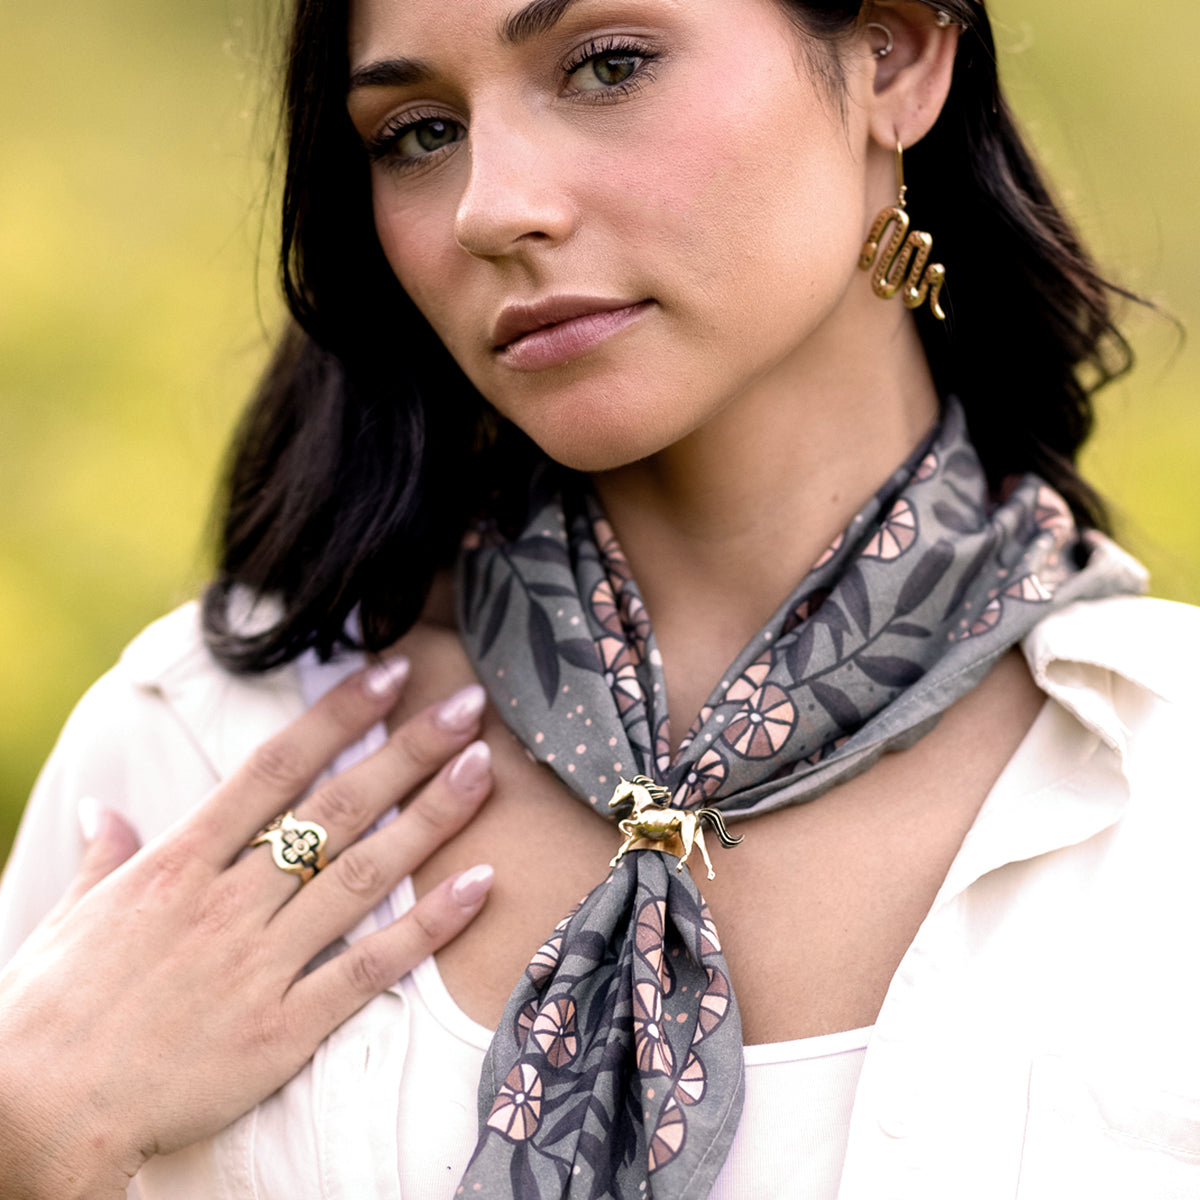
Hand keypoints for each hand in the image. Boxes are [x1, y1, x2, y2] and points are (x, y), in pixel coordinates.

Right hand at [0, 660, 494, 1199]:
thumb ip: (104, 858)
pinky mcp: (282, 1028)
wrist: (34, 1114)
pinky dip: (429, 927)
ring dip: (430, 818)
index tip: (390, 673)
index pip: (274, 768)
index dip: (338, 715)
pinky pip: (369, 968)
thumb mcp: (69, 918)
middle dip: (406, 750)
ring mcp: (259, 963)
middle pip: (335, 809)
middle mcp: (227, 902)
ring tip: (484, 769)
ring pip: (363, 875)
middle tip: (466, 706)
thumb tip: (105, 812)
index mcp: (178, 863)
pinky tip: (480, 885)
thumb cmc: (47, 1011)